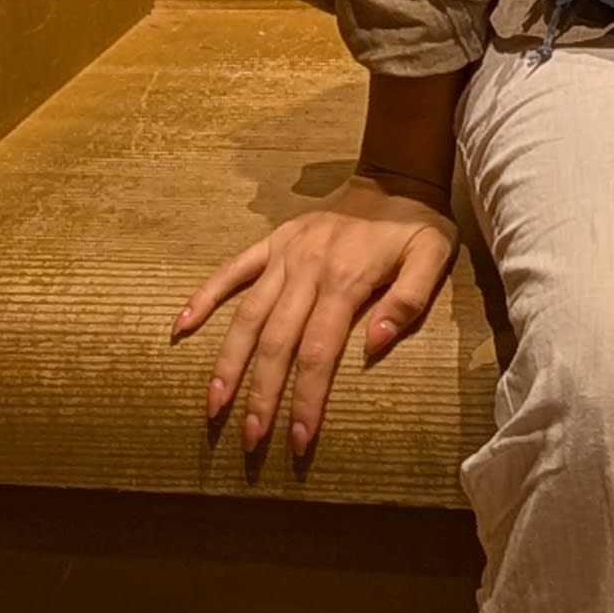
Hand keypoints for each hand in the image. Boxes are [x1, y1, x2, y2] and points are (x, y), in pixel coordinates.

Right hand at [169, 172, 458, 457]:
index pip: (319, 352)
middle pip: (276, 342)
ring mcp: (284, 254)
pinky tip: (180, 328)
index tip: (298, 440)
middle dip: (261, 395)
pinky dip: (204, 297)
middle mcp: (307, 268)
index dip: (307, 398)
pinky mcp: (271, 241)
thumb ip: (409, 300)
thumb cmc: (416, 224)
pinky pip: (231, 270)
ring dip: (227, 363)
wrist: (395, 172)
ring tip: (213, 405)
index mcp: (345, 279)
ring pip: (246, 315)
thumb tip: (375, 346)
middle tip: (251, 440)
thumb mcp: (433, 256)